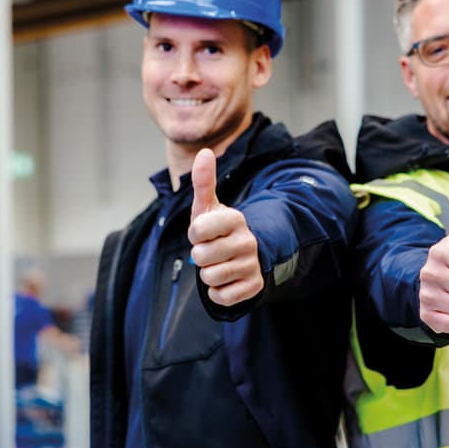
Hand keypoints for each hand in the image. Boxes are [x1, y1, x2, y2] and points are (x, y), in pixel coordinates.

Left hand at [187, 148, 264, 305]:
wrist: (245, 257)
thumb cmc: (218, 230)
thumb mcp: (208, 207)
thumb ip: (203, 182)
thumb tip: (205, 152)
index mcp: (235, 219)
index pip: (198, 229)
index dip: (194, 233)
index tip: (202, 232)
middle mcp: (247, 241)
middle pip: (201, 257)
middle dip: (199, 257)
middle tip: (210, 251)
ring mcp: (252, 264)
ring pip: (211, 278)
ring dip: (208, 275)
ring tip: (218, 264)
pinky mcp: (254, 286)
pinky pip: (222, 296)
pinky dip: (218, 292)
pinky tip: (226, 280)